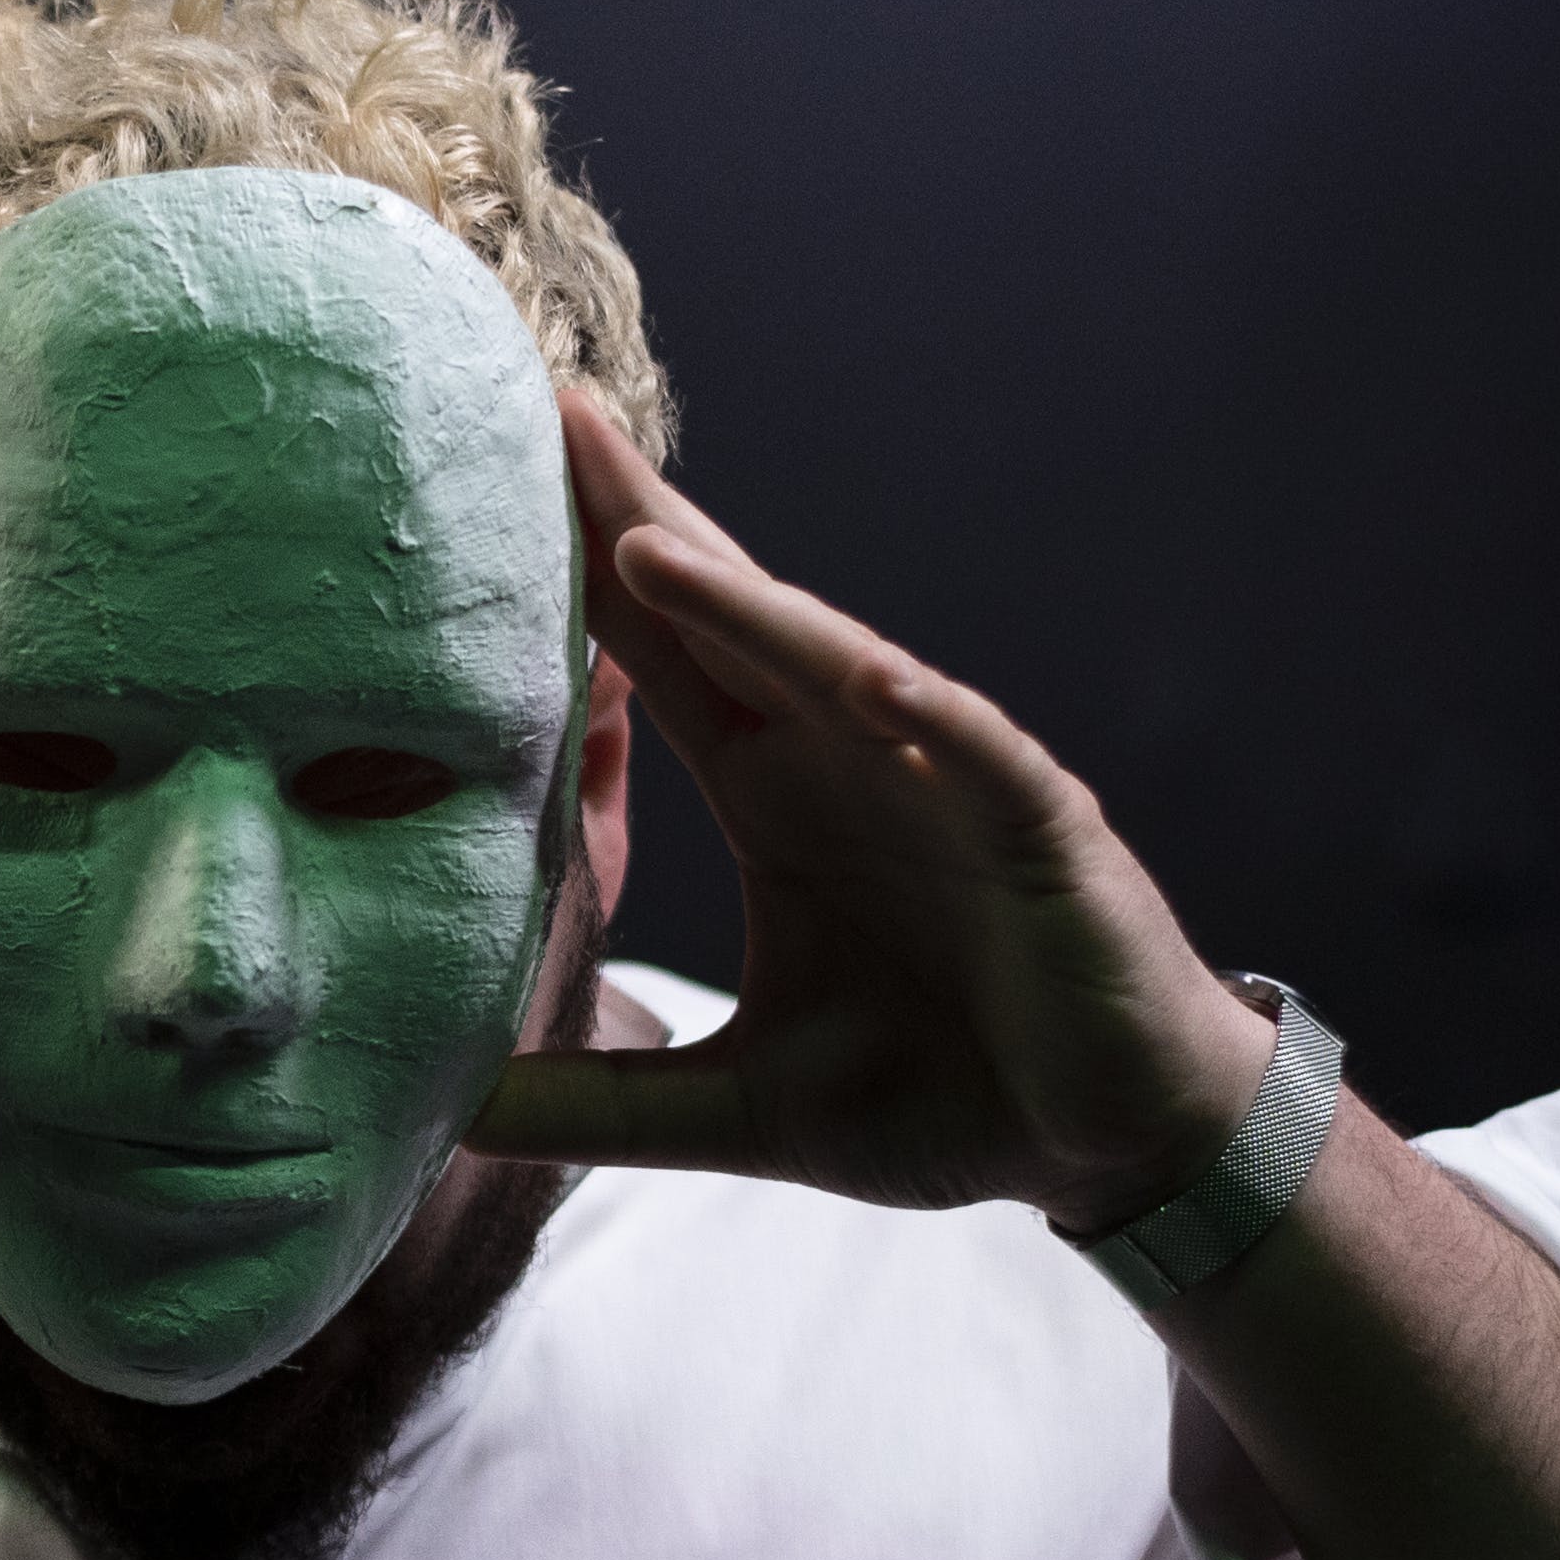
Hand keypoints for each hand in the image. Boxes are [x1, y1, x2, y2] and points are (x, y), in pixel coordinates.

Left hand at [468, 394, 1281, 1226]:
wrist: (1104, 1141)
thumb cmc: (942, 1094)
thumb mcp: (743, 1112)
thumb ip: (605, 1105)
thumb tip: (456, 1116)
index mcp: (776, 796)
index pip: (659, 661)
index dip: (578, 576)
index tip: (484, 483)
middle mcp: (852, 760)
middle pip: (731, 621)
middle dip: (640, 526)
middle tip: (544, 418)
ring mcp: (950, 784)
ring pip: (840, 671)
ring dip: (751, 609)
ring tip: (644, 546)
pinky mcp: (1044, 834)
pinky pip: (984, 759)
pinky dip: (934, 721)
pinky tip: (870, 678)